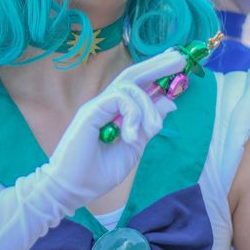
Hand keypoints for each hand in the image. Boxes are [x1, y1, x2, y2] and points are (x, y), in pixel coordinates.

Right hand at [39, 50, 185, 214]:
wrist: (71, 191)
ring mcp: (97, 106)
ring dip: (148, 107)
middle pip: (132, 75)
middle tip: (179, 58)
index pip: (136, 86)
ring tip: (152, 129)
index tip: (176, 65)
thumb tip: (169, 103)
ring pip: (130, 87)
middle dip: (157, 65)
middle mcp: (105, 105)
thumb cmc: (96, 175)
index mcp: (114, 113)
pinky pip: (120, 99)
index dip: (155, 73)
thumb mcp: (133, 148)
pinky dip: (133, 114)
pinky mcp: (91, 111)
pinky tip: (131, 135)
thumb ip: (148, 126)